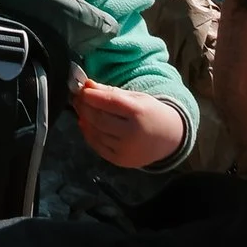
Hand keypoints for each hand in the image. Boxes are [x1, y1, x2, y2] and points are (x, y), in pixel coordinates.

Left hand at [69, 76, 186, 168]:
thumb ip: (111, 92)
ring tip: (80, 109)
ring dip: (84, 120)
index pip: (109, 102)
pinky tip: (86, 124)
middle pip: (100, 119)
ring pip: (96, 133)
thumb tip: (87, 85)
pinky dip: (89, 135)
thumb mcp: (135, 98)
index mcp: (138, 113)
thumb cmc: (150, 113)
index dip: (91, 95)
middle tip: (76, 97)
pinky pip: (99, 147)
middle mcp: (132, 134)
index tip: (81, 88)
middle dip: (84, 107)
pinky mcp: (121, 161)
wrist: (170, 139)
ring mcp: (126, 150)